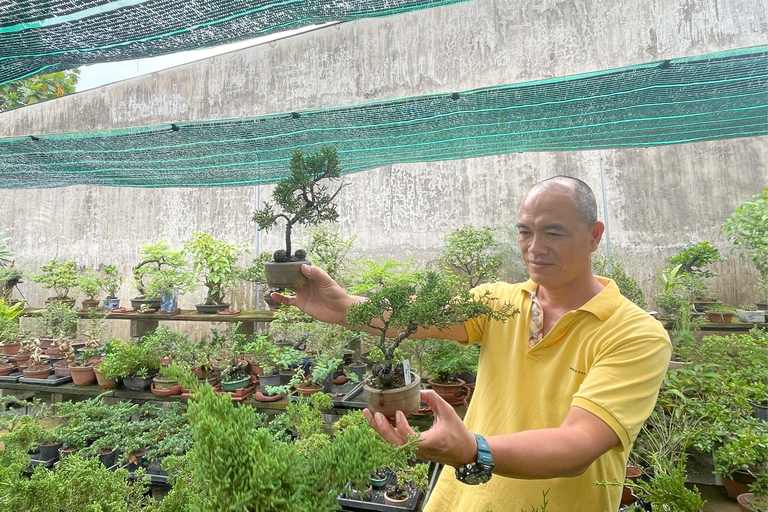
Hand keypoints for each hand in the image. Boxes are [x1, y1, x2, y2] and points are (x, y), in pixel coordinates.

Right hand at [271, 265, 359, 325]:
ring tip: (271, 281)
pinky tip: (273, 295)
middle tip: (273, 270)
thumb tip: (303, 267)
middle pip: (292, 276)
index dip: (293, 264)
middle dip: (284, 273)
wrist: (339, 311)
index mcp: (313, 275)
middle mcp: (306, 283)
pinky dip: (280, 298)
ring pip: (288, 287)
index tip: (283, 261)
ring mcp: (302, 293)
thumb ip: (316, 274)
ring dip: (280, 284)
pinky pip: (288, 300)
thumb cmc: (336, 294)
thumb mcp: (327, 282)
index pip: (301, 267)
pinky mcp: (300, 303)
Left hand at [363, 390, 477, 467]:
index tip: (399, 412)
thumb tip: (419, 390)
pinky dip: (385, 431)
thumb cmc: (457, 433)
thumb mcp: (448, 412)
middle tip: (373, 413)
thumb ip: (433, 399)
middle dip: (381, 428)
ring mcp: (414, 452)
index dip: (401, 426)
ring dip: (379, 429)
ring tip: (369, 415)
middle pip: (394, 443)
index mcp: (429, 442)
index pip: (409, 437)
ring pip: (392, 443)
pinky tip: (378, 420)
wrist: (463, 453)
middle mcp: (418, 450)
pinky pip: (395, 442)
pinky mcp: (412, 451)